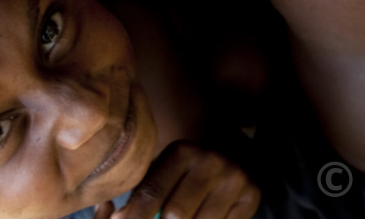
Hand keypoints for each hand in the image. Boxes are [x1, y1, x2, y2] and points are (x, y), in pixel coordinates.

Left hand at [111, 141, 259, 218]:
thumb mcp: (160, 175)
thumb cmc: (184, 176)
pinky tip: (204, 218)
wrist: (235, 159)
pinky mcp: (252, 195)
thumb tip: (113, 215)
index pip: (150, 194)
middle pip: (176, 214)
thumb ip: (136, 197)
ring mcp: (234, 177)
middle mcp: (211, 160)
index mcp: (182, 152)